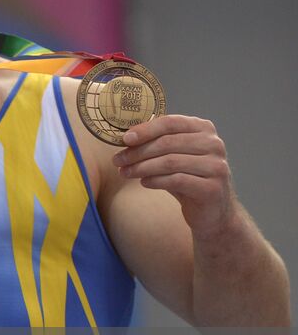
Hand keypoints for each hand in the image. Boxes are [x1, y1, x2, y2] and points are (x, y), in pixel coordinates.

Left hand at [114, 114, 237, 238]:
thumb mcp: (173, 155)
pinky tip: (143, 182)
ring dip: (141, 167)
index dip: (145, 130)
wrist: (212, 211)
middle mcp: (214, 144)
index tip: (124, 139)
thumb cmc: (187, 178)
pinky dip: (155, 180)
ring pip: (170, 162)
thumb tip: (125, 137)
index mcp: (204, 129)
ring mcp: (216, 166)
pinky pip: (176, 180)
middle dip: (137, 152)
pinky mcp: (212, 188)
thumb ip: (156, 143)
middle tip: (117, 160)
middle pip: (167, 142)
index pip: (171, 123)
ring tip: (124, 172)